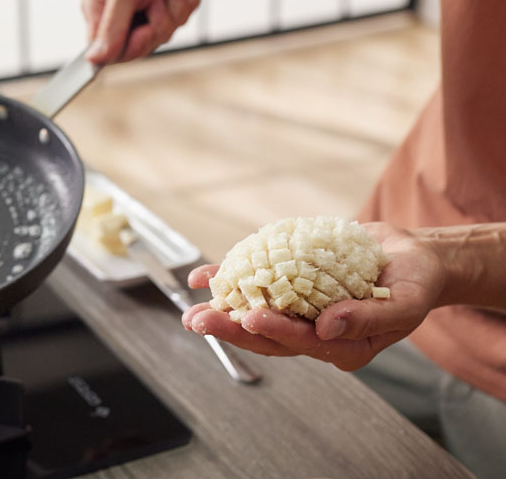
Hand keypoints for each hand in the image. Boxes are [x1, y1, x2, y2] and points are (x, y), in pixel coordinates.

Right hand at [81, 0, 203, 64]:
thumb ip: (111, 28)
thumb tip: (93, 60)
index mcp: (98, 10)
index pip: (107, 52)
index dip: (130, 46)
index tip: (144, 31)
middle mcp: (119, 16)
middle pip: (139, 48)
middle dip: (156, 22)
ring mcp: (145, 14)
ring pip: (164, 35)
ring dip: (173, 8)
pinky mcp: (167, 10)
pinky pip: (181, 22)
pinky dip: (185, 2)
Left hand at [180, 222, 445, 370]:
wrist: (411, 258)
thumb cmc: (414, 283)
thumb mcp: (406, 301)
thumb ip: (369, 318)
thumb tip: (329, 327)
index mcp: (343, 346)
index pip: (301, 342)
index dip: (274, 330)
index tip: (249, 317)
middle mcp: (315, 332)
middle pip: (268, 335)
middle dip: (231, 329)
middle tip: (199, 322)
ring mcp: (300, 309)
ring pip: (255, 313)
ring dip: (221, 310)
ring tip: (190, 310)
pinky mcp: (290, 285)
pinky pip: (255, 284)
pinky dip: (227, 278)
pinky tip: (201, 276)